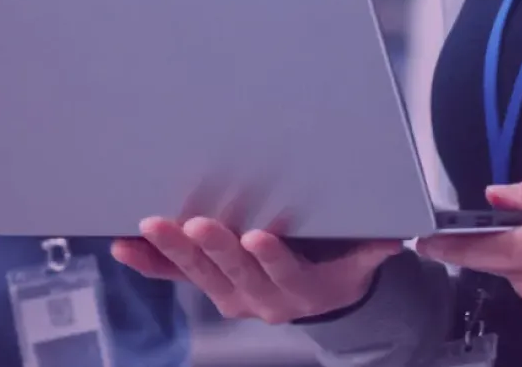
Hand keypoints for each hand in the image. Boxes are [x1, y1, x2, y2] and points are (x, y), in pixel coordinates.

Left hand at [111, 218, 400, 324]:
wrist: (320, 298)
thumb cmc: (337, 266)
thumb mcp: (360, 260)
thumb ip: (373, 247)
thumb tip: (395, 236)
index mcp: (299, 289)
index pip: (285, 273)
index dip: (271, 257)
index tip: (260, 237)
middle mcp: (260, 298)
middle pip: (235, 273)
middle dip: (214, 248)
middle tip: (198, 224)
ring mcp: (230, 294)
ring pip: (199, 275)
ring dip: (173, 251)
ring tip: (152, 227)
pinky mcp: (209, 285)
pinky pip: (175, 277)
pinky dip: (150, 263)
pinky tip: (126, 248)